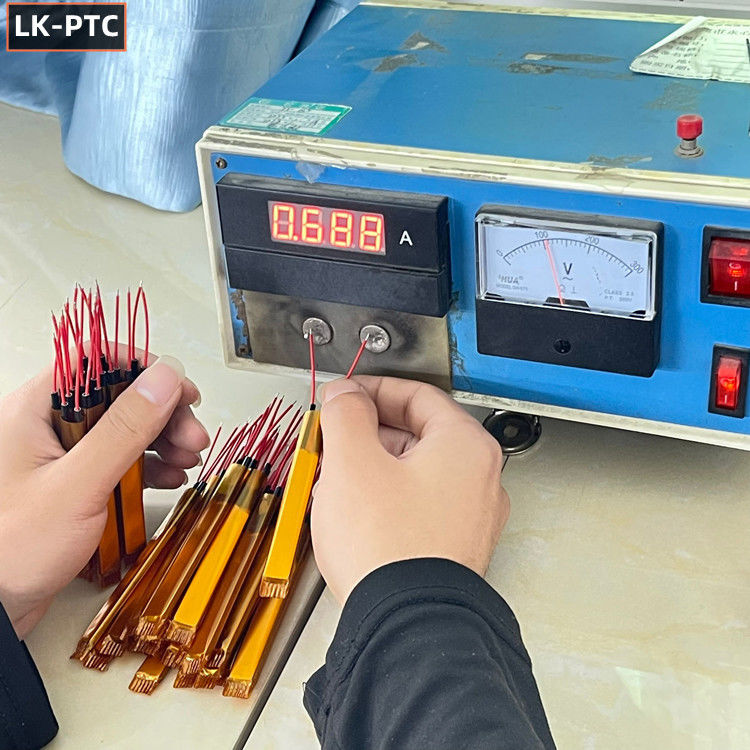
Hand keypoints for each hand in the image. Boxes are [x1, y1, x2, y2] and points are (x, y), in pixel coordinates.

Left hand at [0, 354, 209, 636]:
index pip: (95, 362)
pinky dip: (150, 466)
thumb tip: (164, 379)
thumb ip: (124, 429)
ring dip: (162, 440)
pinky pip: (119, 461)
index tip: (180, 389)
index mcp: (35, 410)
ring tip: (189, 459)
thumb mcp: (78, 485)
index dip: (143, 369)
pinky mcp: (74, 485)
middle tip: (194, 435)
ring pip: (123, 430)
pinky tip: (171, 477)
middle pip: (118, 397)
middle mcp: (48, 427)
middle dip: (163, 413)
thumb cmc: (13, 549)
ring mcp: (62, 457)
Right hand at [312, 376, 508, 603]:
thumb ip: (346, 414)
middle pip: (417, 433)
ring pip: (415, 471)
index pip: (417, 394)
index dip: (372, 390)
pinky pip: (418, 505)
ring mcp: (470, 516)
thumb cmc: (388, 548)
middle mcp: (479, 478)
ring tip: (335, 479)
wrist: (404, 626)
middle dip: (367, 432)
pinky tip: (355, 512)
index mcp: (465, 446)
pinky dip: (386, 498)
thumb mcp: (352, 462)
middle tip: (334, 437)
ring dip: (373, 466)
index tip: (344, 396)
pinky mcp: (453, 547)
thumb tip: (344, 395)